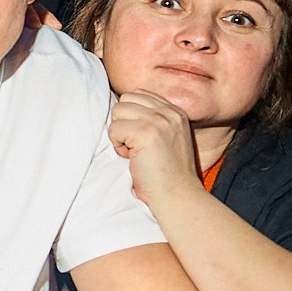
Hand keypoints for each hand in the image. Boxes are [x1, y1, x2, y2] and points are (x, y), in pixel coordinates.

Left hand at [108, 91, 203, 206]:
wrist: (176, 195)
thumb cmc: (166, 174)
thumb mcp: (167, 138)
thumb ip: (153, 120)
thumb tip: (121, 108)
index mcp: (175, 112)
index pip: (140, 94)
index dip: (131, 116)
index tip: (140, 139)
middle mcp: (169, 112)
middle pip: (126, 99)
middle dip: (124, 123)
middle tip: (136, 146)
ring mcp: (158, 121)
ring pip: (118, 111)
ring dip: (120, 134)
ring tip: (135, 152)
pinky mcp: (145, 132)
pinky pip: (114, 129)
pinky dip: (118, 146)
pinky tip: (133, 159)